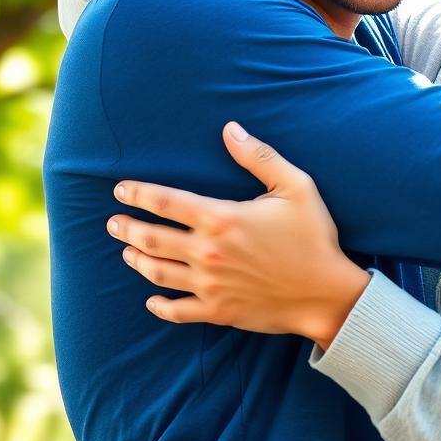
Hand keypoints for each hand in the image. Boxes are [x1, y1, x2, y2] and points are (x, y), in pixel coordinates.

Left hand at [107, 123, 369, 347]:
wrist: (327, 294)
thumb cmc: (314, 236)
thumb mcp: (295, 186)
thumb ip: (259, 157)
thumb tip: (230, 129)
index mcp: (222, 218)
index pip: (165, 202)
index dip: (138, 193)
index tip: (120, 189)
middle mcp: (208, 252)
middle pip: (151, 238)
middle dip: (126, 227)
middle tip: (113, 222)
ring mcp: (210, 285)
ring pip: (157, 272)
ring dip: (137, 260)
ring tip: (127, 251)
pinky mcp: (218, 311)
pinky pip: (177, 310)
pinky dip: (159, 305)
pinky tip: (151, 299)